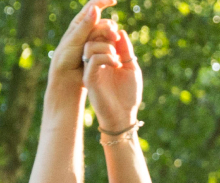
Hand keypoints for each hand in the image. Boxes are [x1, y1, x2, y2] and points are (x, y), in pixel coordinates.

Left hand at [50, 0, 114, 85]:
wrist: (67, 76)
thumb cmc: (66, 57)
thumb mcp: (76, 39)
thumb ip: (86, 25)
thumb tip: (96, 8)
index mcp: (79, 22)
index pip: (93, 6)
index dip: (103, 1)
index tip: (114, 1)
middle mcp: (88, 29)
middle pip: (104, 22)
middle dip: (110, 28)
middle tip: (115, 37)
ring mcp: (94, 40)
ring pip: (108, 34)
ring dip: (112, 38)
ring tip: (114, 46)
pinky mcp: (99, 50)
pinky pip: (109, 45)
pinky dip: (112, 47)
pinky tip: (114, 53)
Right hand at [82, 11, 141, 132]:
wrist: (123, 116)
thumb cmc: (128, 95)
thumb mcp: (131, 68)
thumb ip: (126, 51)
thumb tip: (121, 31)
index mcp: (104, 58)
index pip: (99, 36)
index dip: (107, 30)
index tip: (118, 33)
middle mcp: (94, 62)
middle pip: (91, 37)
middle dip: (104, 33)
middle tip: (116, 39)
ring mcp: (90, 70)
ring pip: (90, 46)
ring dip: (106, 47)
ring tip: (117, 58)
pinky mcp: (89, 79)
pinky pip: (92, 60)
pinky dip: (106, 57)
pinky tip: (117, 64)